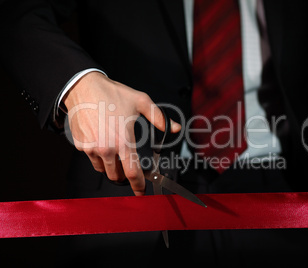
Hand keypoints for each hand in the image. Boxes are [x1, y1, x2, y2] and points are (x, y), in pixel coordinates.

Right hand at [63, 72, 180, 195]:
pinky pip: (92, 159)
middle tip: (128, 167)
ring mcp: (92, 148)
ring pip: (103, 169)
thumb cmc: (112, 94)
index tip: (141, 193)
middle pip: (117, 176)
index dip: (138, 187)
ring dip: (111, 167)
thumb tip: (175, 128)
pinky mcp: (82, 146)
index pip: (133, 173)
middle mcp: (107, 148)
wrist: (84, 88)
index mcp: (124, 141)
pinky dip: (98, 157)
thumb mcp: (141, 102)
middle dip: (124, 176)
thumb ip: (159, 118)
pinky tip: (102, 142)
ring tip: (115, 152)